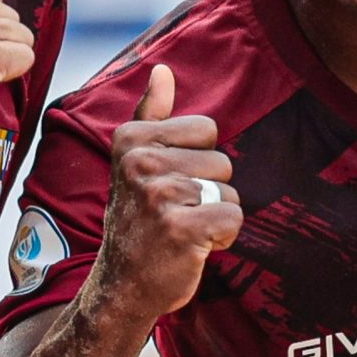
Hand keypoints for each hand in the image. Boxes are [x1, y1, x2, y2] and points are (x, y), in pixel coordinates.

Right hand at [83, 65, 242, 324]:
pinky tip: (194, 248)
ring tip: (182, 231)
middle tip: (175, 215)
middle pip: (222, 162)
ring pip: (230, 191)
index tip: (168, 187)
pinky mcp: (182, 228)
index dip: (197, 162)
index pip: (207, 129)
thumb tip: (162, 69)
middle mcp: (141, 162)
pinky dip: (223, 238)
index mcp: (131, 139)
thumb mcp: (135, 165)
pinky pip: (234, 217)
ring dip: (215, 216)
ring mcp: (160, 195)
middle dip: (209, 192)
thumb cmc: (138, 223)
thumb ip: (152, 116)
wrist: (122, 287)